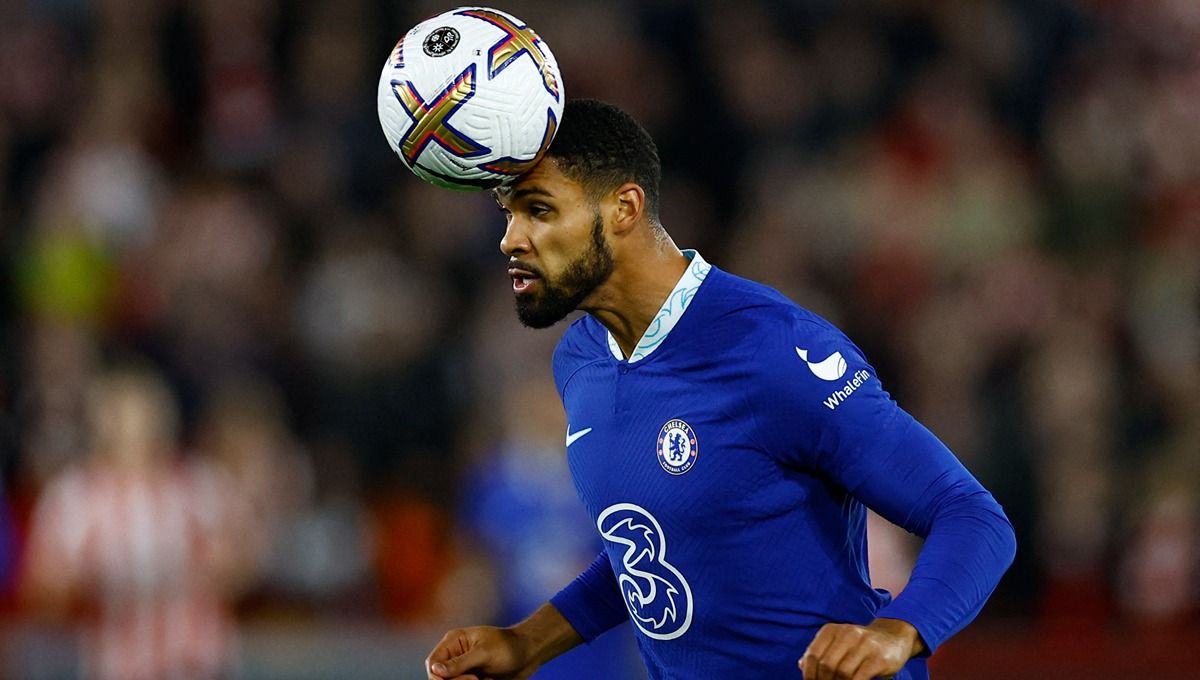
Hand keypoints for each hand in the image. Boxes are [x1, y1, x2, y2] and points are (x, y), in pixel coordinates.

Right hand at [425, 626, 534, 679]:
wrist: (530, 653)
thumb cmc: (509, 647)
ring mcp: (463, 668)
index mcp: (453, 641)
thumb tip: (435, 669)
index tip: (466, 679)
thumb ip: (460, 662)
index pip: (432, 663)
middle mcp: (454, 655)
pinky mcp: (471, 678)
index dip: (440, 677)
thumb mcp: (484, 653)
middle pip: (439, 677)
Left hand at [798, 618, 924, 679]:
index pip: (813, 655)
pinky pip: (859, 677)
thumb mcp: (839, 643)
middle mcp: (847, 633)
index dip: (809, 674)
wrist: (894, 637)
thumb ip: (822, 652)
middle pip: (827, 664)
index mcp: (832, 630)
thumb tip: (802, 665)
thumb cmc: (861, 645)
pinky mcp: (879, 658)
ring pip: (842, 672)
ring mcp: (865, 645)